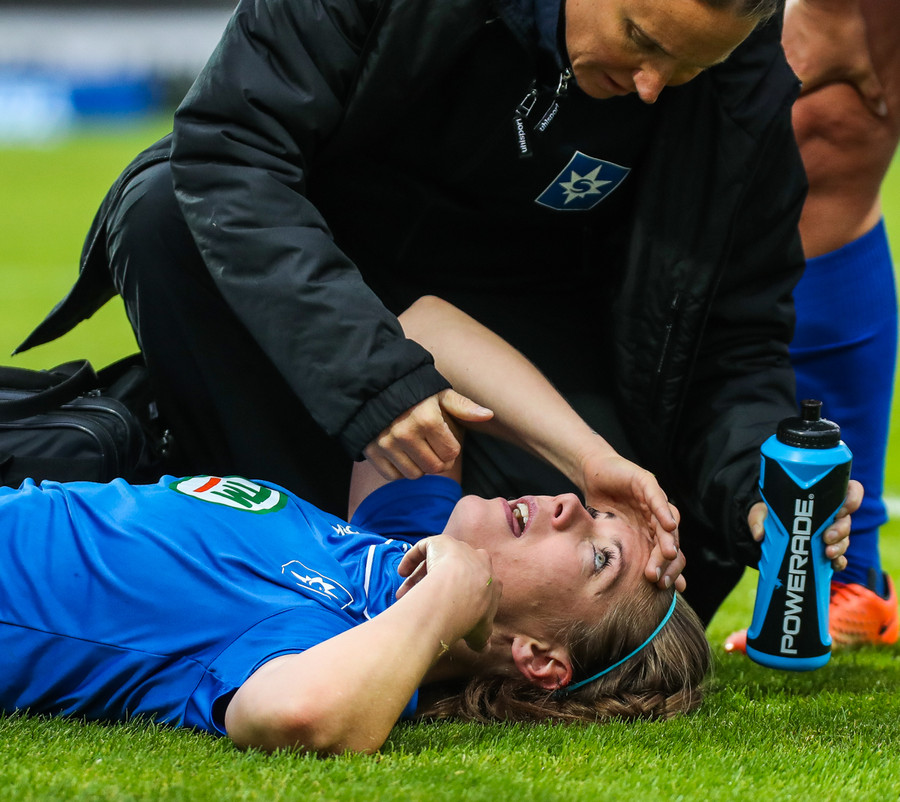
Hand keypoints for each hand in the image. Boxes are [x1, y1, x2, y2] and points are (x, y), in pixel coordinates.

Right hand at [363, 390, 492, 480]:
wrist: (372, 386)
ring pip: (415, 475)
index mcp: (426, 419)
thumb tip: (488, 414)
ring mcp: (386, 444)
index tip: (445, 440)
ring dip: (420, 466)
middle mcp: (405, 433)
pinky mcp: (371, 451)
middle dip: (439, 461)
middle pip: (434, 468)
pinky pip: (392, 476)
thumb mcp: (439, 393)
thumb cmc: (412, 390)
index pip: (450, 453)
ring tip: (418, 450)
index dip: (452, 449)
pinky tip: (402, 455)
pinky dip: (400, 470)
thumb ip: (463, 407)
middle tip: (434, 448)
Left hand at [396, 535, 500, 650]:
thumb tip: (484, 648)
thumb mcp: (481, 634)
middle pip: (456, 570)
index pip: (476, 585)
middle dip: (441, 583)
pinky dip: (411, 559)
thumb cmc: (470, 615)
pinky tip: (402, 573)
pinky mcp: (441, 541)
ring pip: (438, 561)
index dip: (460, 596)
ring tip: (405, 593)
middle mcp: (478, 560)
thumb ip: (482, 640)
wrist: (458, 592)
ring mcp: (460, 548)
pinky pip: (424, 548)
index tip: (447, 609)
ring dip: (421, 576)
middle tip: (423, 599)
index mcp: (490, 580)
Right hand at [579, 449, 684, 591]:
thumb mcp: (609, 533)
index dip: (668, 571)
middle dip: (666, 562)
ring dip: (668, 539)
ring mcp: (653, 499)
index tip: (664, 590)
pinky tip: (668, 525)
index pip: (666, 554)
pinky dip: (663, 511)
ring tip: (669, 555)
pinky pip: (657, 498)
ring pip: (667, 523)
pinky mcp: (646, 482)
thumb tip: (618, 585)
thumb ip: (619, 552)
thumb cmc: (600, 504)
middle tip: (660, 580)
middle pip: (669, 542)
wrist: (592, 472)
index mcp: (650, 532)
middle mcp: (656, 517)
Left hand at [747, 479, 863, 570]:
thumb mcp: (761, 512)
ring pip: (844, 540)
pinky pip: (840, 557)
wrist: (768, 531)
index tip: (841, 508)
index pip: (849, 491)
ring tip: (827, 553)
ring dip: (839, 547)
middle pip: (846, 520)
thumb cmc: (770, 514)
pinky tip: (834, 565)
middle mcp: (830, 515)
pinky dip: (839, 562)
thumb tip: (759, 534)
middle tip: (827, 537)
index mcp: (821, 498)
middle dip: (840, 529)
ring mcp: (831, 534)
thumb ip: (758, 518)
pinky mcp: (827, 551)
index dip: (852, 498)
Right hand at [783, 0, 886, 116]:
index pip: (786, 105)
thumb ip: (869, 90)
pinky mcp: (775, 39)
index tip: (792, 111)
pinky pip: (773, 55)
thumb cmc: (842, 32)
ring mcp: (777, 54)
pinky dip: (780, 58)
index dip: (787, 110)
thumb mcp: (859, 63)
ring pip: (775, 71)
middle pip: (779, 89)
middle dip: (785, 92)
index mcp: (800, 81)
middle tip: (795, 90)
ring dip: (782, 74)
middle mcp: (783, 71)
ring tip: (793, 72)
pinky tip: (790, 55)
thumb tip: (881, 112)